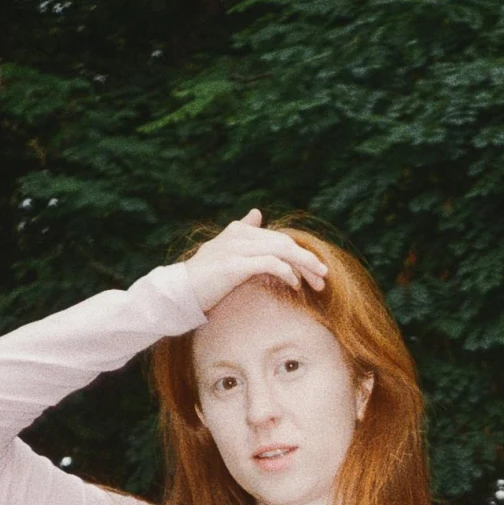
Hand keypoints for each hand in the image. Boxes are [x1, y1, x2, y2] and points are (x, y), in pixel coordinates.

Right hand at [182, 210, 328, 311]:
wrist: (179, 292)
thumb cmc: (204, 277)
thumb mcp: (224, 250)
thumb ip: (243, 231)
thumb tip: (257, 213)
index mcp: (240, 231)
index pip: (279, 239)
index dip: (300, 255)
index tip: (316, 273)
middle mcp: (240, 235)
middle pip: (284, 243)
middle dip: (308, 261)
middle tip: (324, 279)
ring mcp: (237, 249)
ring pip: (282, 251)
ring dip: (304, 266)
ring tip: (318, 282)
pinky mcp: (234, 265)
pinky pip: (269, 264)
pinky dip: (286, 272)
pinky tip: (294, 284)